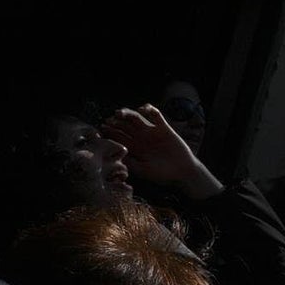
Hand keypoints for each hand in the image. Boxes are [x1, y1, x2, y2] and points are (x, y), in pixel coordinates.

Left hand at [101, 104, 222, 199]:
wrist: (183, 172)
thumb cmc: (162, 174)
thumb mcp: (143, 170)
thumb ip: (130, 162)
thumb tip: (115, 154)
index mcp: (133, 147)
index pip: (119, 136)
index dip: (110, 132)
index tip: (102, 128)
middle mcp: (140, 138)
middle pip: (125, 125)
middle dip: (116, 122)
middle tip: (109, 120)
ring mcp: (151, 131)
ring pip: (137, 118)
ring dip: (127, 113)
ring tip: (119, 113)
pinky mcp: (163, 128)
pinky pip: (156, 116)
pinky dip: (150, 110)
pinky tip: (143, 109)